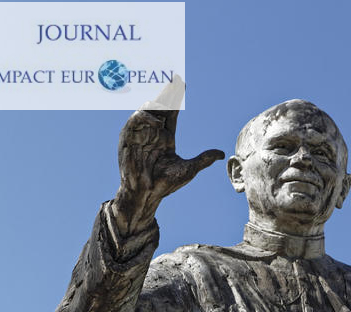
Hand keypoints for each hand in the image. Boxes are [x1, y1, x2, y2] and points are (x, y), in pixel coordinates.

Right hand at [112, 76, 224, 234]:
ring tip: (166, 98)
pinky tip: (154, 119)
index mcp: (166, 136)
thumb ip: (204, 159)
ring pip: (146, 111)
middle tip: (174, 78)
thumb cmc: (165, 184)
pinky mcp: (127, 140)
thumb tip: (222, 153)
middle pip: (160, 107)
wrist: (147, 194)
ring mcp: (140, 135)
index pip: (172, 111)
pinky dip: (143, 118)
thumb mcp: (189, 169)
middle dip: (167, 93)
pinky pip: (133, 122)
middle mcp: (153, 132)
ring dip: (156, 103)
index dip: (176, 97)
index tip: (182, 82)